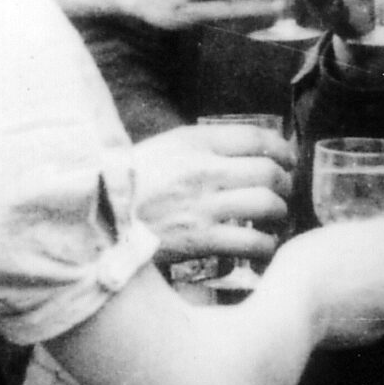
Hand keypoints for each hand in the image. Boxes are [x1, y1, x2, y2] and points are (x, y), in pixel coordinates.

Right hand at [130, 123, 291, 263]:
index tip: (288, 159)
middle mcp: (203, 169)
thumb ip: (201, 148)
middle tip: (283, 193)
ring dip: (279, 214)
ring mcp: (204, 205)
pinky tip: (262, 248)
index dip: (282, 148)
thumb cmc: (129, 184)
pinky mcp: (200, 240)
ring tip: (275, 221)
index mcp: (193, 141)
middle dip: (285, 183)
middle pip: (269, 170)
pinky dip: (266, 247)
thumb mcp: (163, 149)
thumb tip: (245, 153)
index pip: (256, 136)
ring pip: (267, 205)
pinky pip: (252, 243)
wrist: (95, 219)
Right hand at [266, 220, 383, 348]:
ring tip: (360, 299)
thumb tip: (355, 247)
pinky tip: (350, 317)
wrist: (294, 308)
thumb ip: (353, 240)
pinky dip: (373, 321)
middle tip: (365, 275)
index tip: (367, 251)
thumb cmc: (303, 263)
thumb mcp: (327, 235)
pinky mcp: (382, 330)